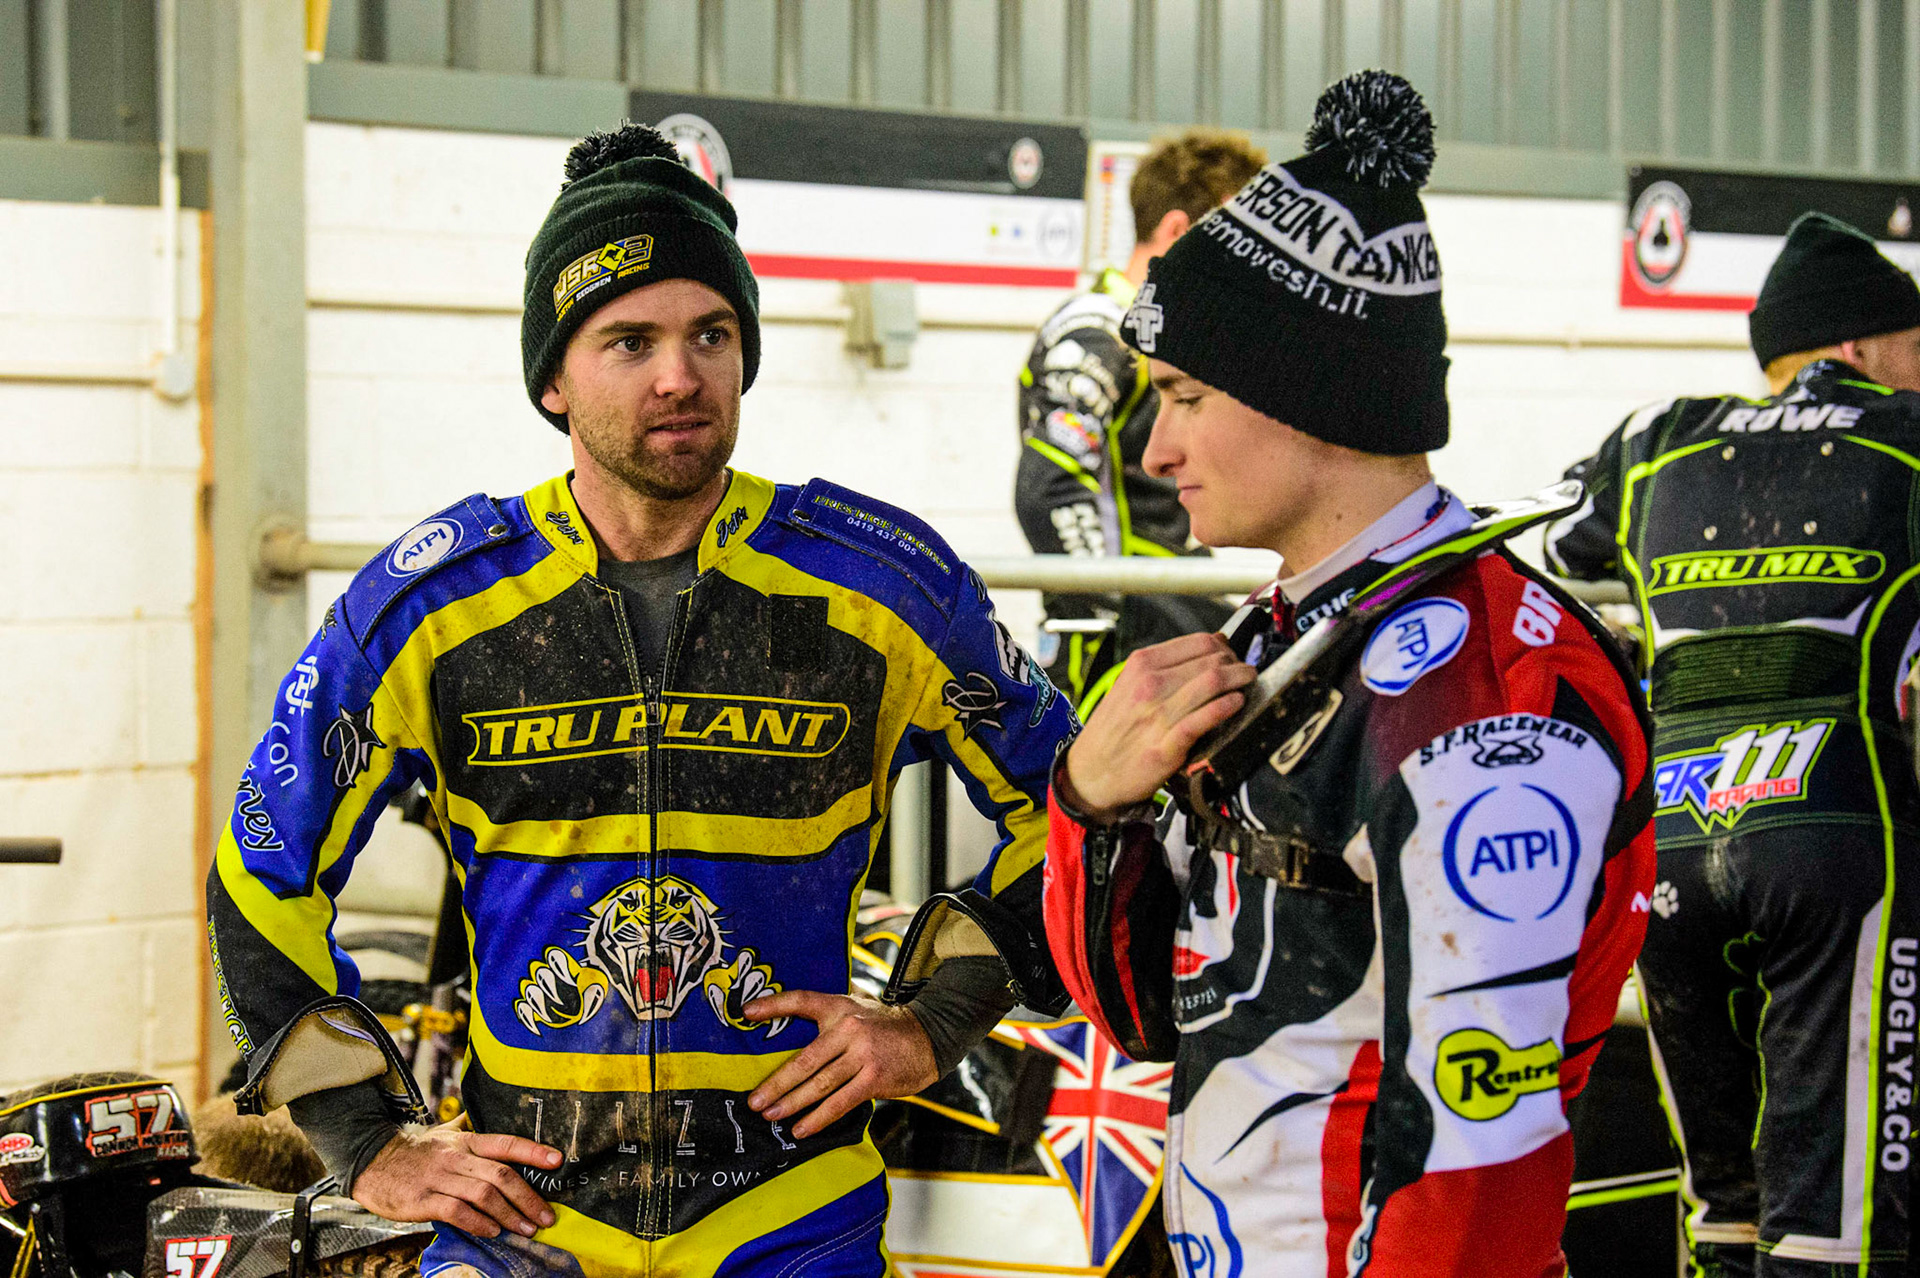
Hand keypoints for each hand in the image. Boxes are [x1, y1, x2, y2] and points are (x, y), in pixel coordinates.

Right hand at [352, 1115, 562, 1239]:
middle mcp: (457, 1157)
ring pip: (483, 1196)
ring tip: (527, 1230)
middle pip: (501, 1175)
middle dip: (529, 1198)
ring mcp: (440, 1178)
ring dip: (509, 1215)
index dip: (533, 1151)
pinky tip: (492, 1232)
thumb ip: (468, 1125)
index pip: (506, 1143)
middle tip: (546, 1218)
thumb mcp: (444, 1133)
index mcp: (467, 1141)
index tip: (557, 1161)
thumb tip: (487, 1107)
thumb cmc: (416, 1152)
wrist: (372, 1163)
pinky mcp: (423, 1200)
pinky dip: (478, 1224)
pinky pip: (457, 1212)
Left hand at [743, 990, 937, 1138]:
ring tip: (771, 1116)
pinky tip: (802, 1128)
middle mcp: (848, 1029)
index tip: (746, 1013)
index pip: (801, 1001)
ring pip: (819, 1084)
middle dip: (776, 1084)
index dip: (773, 1005)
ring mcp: (862, 1055)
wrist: (929, 1036)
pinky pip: (840, 1102)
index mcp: (839, 1007)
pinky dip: (819, 1118)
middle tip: (755, 1101)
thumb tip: (790, 1024)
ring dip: (792, 1103)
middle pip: (804, 1059)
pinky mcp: (874, 1078)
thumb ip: (828, 1014)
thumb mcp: (856, 1007)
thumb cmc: (885, 1026)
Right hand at [1062, 632, 1255, 821]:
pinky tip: (1237, 704)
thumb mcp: (1131, 684)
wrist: (1090, 772)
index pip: (1199, 642)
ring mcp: (1157, 715)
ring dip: (1240, 680)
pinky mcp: (1166, 746)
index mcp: (1142, 664)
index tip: (1234, 658)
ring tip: (1249, 684)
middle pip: (1211, 660)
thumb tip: (1217, 642)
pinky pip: (1204, 719)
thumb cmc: (1116, 728)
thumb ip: (1169, 665)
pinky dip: (1227, 707)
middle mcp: (1149, 685)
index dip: (1226, 648)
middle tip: (1246, 673)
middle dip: (1238, 664)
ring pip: (1212, 683)